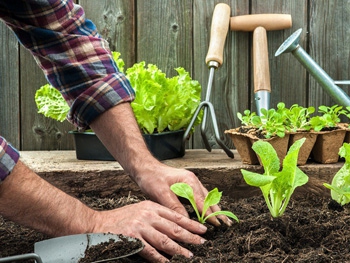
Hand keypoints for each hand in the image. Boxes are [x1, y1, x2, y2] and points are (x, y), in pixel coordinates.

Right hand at [92, 200, 206, 262]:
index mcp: (151, 207)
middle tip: (202, 242)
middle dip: (190, 236)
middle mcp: (148, 215)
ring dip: (179, 249)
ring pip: (165, 240)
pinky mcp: (132, 239)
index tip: (202, 229)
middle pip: (174, 227)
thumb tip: (175, 228)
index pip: (176, 216)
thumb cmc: (121, 218)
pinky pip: (150, 251)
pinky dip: (160, 258)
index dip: (191, 223)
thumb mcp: (141, 210)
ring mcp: (140, 227)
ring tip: (190, 255)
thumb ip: (156, 217)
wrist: (98, 223)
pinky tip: (169, 262)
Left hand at [133, 163, 232, 226]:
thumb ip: (175, 207)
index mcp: (189, 181)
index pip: (202, 202)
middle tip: (227, 224)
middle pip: (208, 199)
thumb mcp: (161, 194)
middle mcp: (193, 181)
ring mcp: (191, 183)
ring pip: (206, 198)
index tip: (218, 225)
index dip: (210, 214)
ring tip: (222, 220)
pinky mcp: (187, 186)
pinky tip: (209, 212)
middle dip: (218, 212)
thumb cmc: (152, 178)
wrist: (145, 168)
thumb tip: (186, 221)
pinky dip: (206, 205)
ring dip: (213, 209)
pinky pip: (200, 197)